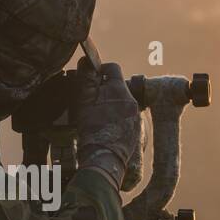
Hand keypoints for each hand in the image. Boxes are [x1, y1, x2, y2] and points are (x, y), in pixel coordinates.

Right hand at [74, 58, 139, 190]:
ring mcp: (135, 117)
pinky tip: (104, 129)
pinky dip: (114, 119)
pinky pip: (124, 118)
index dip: (99, 70)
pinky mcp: (135, 131)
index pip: (112, 68)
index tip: (89, 79)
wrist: (104, 158)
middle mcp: (132, 102)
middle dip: (103, 90)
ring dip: (109, 106)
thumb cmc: (93, 129)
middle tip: (89, 101)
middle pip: (117, 87)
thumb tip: (86, 61)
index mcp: (120, 91)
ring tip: (96, 117)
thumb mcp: (84, 101)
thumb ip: (86, 79)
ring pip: (120, 103)